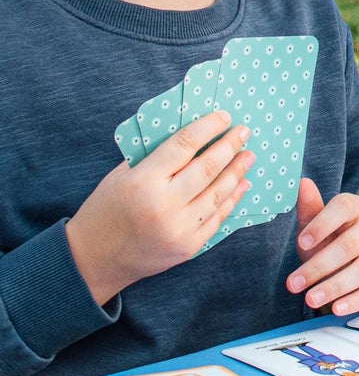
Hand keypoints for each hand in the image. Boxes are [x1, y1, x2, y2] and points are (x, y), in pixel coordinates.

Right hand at [65, 111, 253, 304]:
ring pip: (218, 193)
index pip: (184, 145)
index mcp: (143, 181)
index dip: (207, 128)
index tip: (223, 117)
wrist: (94, 258)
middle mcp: (164, 204)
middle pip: (207, 168)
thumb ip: (154, 158)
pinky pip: (217, 217)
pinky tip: (241, 184)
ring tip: (247, 156)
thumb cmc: (106, 209)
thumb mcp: (121, 176)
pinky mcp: (188, 246)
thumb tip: (193, 136)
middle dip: (229, 146)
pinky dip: (232, 198)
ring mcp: (179, 228)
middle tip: (243, 132)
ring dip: (237, 171)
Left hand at [286, 179, 358, 314]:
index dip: (322, 223)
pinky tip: (337, 308)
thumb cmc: (330, 244)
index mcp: (356, 208)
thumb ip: (310, 209)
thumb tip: (302, 182)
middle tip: (293, 284)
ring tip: (310, 299)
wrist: (356, 269)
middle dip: (318, 266)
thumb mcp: (315, 229)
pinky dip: (356, 300)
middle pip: (350, 244)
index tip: (300, 242)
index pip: (344, 207)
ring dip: (334, 286)